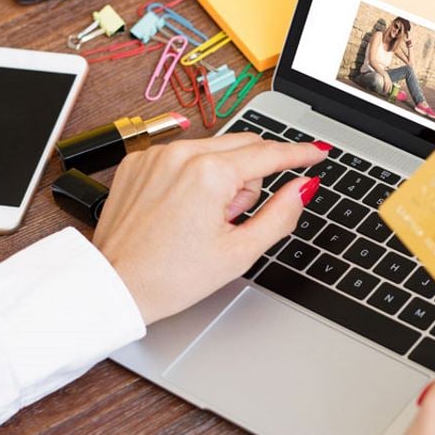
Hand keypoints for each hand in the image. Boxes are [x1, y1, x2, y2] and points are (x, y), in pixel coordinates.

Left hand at [93, 134, 327, 323]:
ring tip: (202, 220)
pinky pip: (181, 156)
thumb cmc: (171, 277)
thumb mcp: (240, 252)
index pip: (269, 154)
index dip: (299, 154)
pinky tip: (180, 211)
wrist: (115, 286)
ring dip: (221, 178)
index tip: (318, 151)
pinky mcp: (137, 162)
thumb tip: (304, 187)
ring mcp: (156, 155)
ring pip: (213, 150)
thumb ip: (280, 214)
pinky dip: (190, 177)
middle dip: (250, 179)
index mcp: (209, 173)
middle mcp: (181, 154)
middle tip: (234, 219)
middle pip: (243, 148)